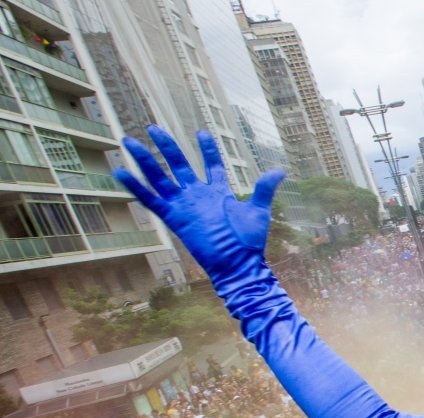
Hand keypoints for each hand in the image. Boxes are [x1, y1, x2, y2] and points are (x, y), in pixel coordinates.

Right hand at [113, 127, 285, 283]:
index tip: (201, 132)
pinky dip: (136, 187)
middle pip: (178, 165)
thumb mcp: (258, 210)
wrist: (237, 263)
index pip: (211, 164)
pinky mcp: (174, 218)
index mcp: (218, 192)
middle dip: (166, 146)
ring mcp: (184, 205)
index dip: (207, 149)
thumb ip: (264, 188)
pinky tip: (121, 172)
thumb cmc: (249, 241)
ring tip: (128, 141)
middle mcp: (198, 195)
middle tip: (153, 127)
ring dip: (144, 160)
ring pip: (160, 177)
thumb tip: (281, 170)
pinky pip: (151, 200)